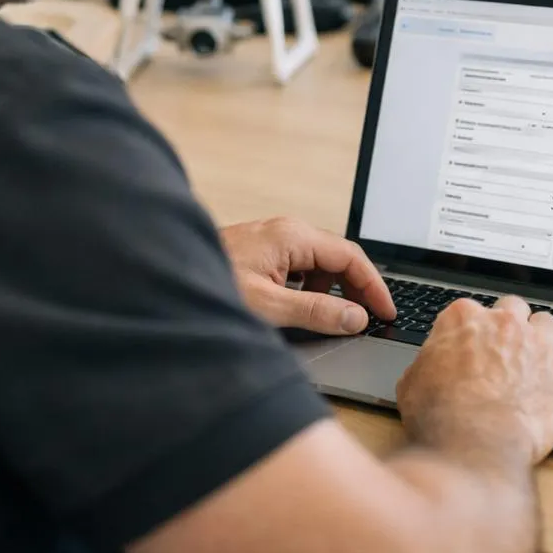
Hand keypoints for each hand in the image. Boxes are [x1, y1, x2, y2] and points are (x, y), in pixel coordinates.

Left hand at [221, 217, 395, 334]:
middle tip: (370, 320)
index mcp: (293, 237)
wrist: (165, 278)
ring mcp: (274, 239)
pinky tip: (304, 309)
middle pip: (338, 258)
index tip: (386, 311)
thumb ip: (315, 312)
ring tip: (337, 319)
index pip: (351, 257)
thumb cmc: (209, 287)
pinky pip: (300, 267)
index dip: (374, 286)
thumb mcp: (268, 307)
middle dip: (357, 289)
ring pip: (319, 263)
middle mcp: (286, 231)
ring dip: (333, 290)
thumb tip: (356, 317)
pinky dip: (311, 288)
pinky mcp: (263, 251)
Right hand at [396, 296, 552, 466]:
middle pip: (513, 309)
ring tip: (539, 360)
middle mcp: (503, 323)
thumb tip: (428, 370)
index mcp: (463, 318)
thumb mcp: (412, 383)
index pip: (470, 311)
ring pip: (548, 324)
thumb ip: (427, 365)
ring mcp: (537, 344)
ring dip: (544, 339)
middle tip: (506, 351)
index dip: (471, 332)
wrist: (473, 442)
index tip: (471, 348)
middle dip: (510, 326)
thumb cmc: (439, 415)